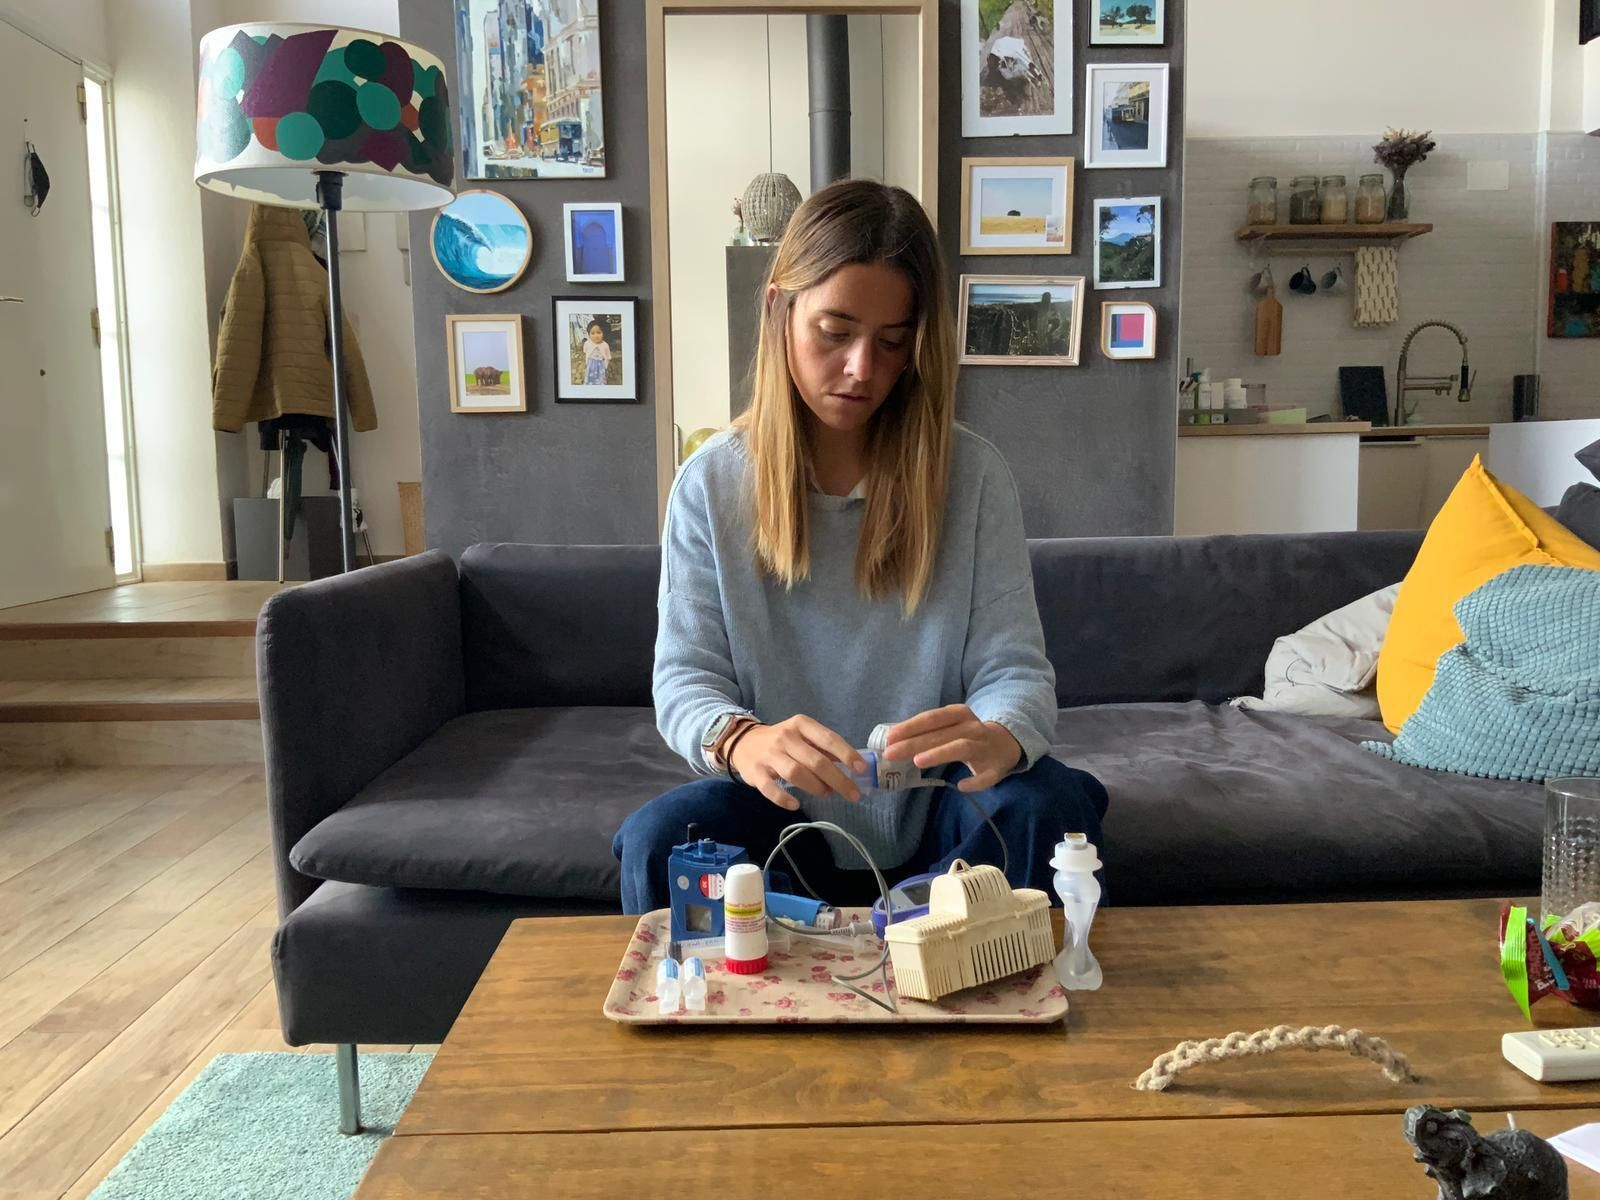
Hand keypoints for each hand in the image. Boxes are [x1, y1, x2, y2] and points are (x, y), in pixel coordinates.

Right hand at [730, 714, 866, 810]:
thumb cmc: (782, 741)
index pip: (828, 739)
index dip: (847, 754)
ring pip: (795, 773)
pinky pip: (770, 788)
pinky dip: (783, 798)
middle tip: (853, 794)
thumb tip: (851, 767)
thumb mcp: (803, 736)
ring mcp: (769, 754)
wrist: (743, 742)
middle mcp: (785, 737)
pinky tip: (795, 804)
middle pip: (815, 760)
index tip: (861, 769)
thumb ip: (823, 749)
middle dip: (838, 779)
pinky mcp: (755, 772)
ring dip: (815, 787)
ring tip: (826, 794)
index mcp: (801, 725)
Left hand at [882, 704, 1021, 792]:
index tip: (889, 737)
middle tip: (891, 753)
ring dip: (939, 754)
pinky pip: (986, 776)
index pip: (933, 718)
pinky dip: (975, 781)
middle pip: (941, 734)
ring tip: (918, 762)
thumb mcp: (950, 726)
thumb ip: (927, 732)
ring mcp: (985, 747)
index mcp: (959, 714)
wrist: (1006, 743)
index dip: (911, 726)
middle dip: (914, 743)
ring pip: (961, 748)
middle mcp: (973, 727)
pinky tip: (962, 786)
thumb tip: (894, 741)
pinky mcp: (996, 768)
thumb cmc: (968, 734)